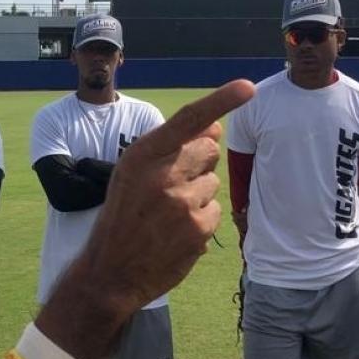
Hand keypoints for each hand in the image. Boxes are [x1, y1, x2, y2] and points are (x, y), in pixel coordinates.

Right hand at [38, 80, 254, 358]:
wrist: (110, 270)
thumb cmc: (123, 215)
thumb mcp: (132, 174)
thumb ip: (171, 149)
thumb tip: (216, 128)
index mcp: (143, 155)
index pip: (188, 120)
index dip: (221, 100)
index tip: (248, 88)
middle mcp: (163, 175)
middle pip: (209, 149)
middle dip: (198, 162)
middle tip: (171, 186)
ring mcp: (182, 203)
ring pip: (212, 183)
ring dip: (197, 196)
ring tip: (168, 215)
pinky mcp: (198, 229)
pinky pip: (215, 211)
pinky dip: (200, 220)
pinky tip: (176, 232)